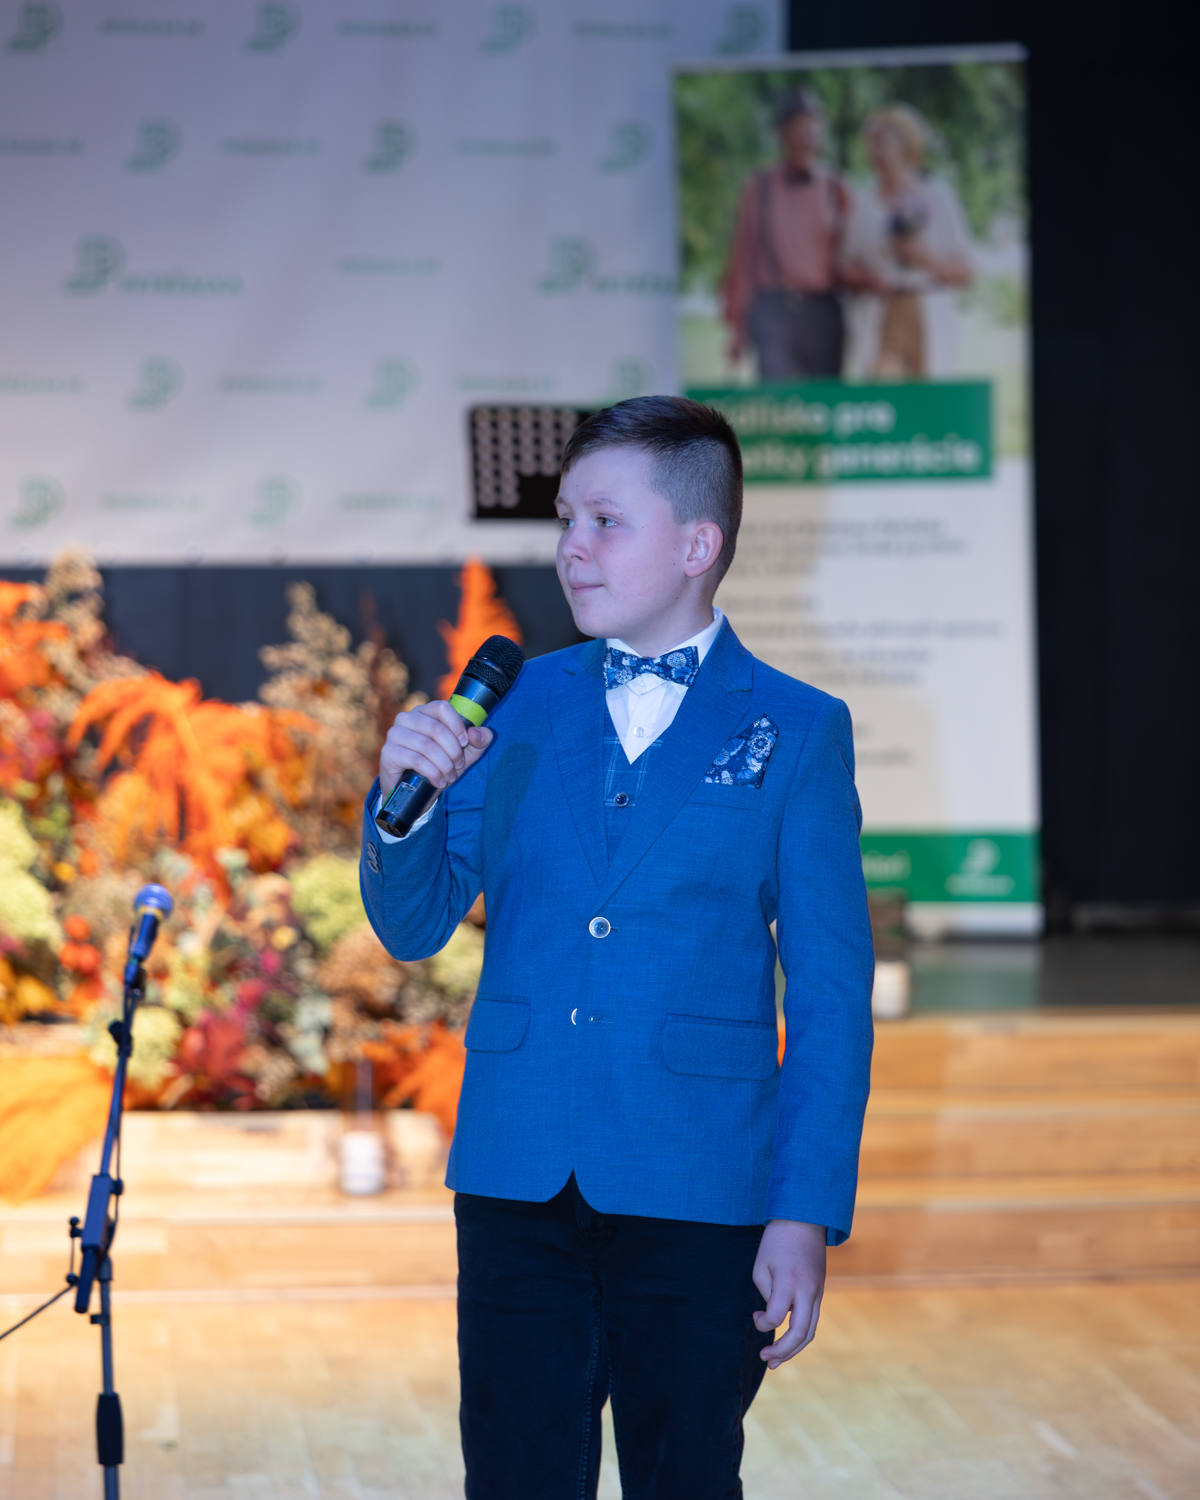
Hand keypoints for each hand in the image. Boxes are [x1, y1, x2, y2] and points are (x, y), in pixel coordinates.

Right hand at [379, 700, 493, 798]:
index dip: (457, 725)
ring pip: (427, 746)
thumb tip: (477, 733)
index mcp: (424, 712)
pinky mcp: (388, 752)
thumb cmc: (440, 766)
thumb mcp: (465, 754)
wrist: (415, 791)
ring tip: (450, 777)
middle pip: (436, 728)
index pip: (442, 707)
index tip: (465, 743)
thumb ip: (479, 741)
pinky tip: (439, 782)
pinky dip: (433, 773)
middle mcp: (406, 718)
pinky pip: (416, 760)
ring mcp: (395, 734)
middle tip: (458, 766)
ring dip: (444, 764)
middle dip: (453, 751)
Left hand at [752, 1219, 825, 1368]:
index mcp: (790, 1282)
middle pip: (800, 1334)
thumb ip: (766, 1294)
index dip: (762, 1323)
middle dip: (782, 1352)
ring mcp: (818, 1292)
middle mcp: (808, 1291)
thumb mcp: (761, 1265)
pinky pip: (812, 1320)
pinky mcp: (820, 1292)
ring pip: (810, 1331)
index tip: (755, 1316)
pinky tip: (787, 1342)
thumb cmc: (776, 1241)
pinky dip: (800, 1335)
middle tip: (765, 1359)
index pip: (777, 1316)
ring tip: (775, 1361)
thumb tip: (773, 1316)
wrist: (804, 1219)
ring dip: (793, 1350)